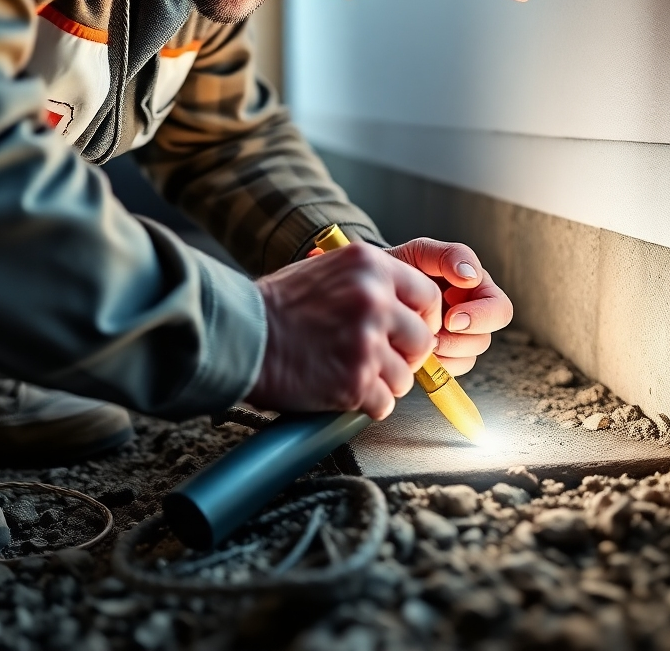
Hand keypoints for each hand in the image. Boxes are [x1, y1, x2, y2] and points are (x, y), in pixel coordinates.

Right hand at [248, 243, 440, 419]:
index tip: (413, 332)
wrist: (241, 335)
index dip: (423, 319)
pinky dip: (366, 404)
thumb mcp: (327, 270)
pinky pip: (383, 404)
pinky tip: (342, 391)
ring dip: (382, 383)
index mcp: (370, 265)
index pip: (428, 295)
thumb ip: (367, 282)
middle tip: (382, 360)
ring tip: (351, 375)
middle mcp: (374, 299)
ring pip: (404, 377)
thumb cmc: (276, 306)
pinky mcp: (354, 380)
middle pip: (421, 340)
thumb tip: (402, 307)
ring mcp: (366, 341)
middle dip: (406, 356)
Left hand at [385, 238, 512, 375]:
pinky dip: (433, 365)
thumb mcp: (420, 252)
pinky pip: (448, 371)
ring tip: (419, 339)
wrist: (374, 288)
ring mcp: (456, 339)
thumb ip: (448, 255)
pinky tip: (417, 351)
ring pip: (467, 357)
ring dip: (443, 353)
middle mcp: (471, 315)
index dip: (481, 317)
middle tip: (434, 336)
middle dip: (460, 340)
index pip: (499, 308)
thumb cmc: (401, 266)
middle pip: (485, 339)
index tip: (450, 318)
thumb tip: (471, 277)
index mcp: (476, 288)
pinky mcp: (441, 358)